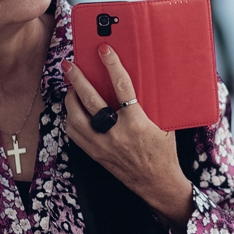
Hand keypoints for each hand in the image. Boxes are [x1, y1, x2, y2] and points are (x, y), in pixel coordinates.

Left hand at [63, 45, 193, 225]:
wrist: (158, 183)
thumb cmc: (164, 152)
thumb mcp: (163, 124)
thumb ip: (152, 103)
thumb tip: (145, 80)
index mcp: (137, 123)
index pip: (121, 86)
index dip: (112, 65)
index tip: (103, 50)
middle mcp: (116, 133)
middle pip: (90, 100)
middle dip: (77, 80)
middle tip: (70, 65)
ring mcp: (102, 145)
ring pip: (75, 118)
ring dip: (71, 99)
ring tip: (71, 87)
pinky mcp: (95, 154)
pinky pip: (74, 134)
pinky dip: (71, 119)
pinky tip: (73, 112)